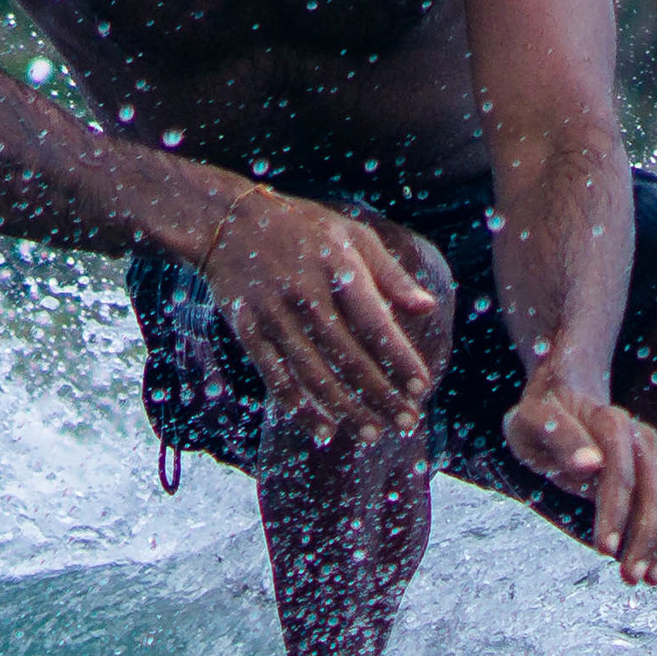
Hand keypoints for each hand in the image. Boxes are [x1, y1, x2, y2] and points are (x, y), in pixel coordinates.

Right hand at [207, 188, 441, 443]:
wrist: (229, 221)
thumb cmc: (303, 229)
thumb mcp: (353, 236)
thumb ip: (392, 275)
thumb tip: (428, 309)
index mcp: (338, 269)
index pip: (375, 324)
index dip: (400, 359)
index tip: (422, 388)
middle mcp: (306, 294)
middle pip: (349, 357)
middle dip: (381, 395)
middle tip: (407, 422)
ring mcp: (274, 315)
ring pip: (314, 374)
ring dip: (346, 409)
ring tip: (372, 434)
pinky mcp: (248, 330)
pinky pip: (276, 377)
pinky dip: (299, 408)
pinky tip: (324, 430)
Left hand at [506, 379, 656, 584]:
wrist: (566, 397)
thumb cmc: (540, 416)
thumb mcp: (532, 421)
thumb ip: (560, 437)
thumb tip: (591, 464)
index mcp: (610, 423)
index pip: (620, 473)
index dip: (615, 514)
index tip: (604, 550)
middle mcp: (642, 438)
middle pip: (655, 493)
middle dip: (645, 539)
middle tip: (630, 577)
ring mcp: (656, 455)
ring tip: (650, 578)